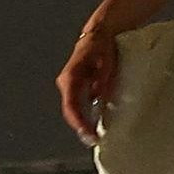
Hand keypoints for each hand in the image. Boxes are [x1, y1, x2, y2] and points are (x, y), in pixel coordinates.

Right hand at [56, 26, 118, 144]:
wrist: (101, 32)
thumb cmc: (103, 45)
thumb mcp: (107, 62)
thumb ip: (102, 81)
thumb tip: (99, 99)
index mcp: (71, 77)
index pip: (71, 105)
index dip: (79, 122)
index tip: (88, 134)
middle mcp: (66, 82)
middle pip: (71, 110)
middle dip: (81, 127)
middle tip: (94, 141)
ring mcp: (70, 84)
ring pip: (74, 109)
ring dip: (83, 122)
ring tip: (94, 136)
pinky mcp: (77, 86)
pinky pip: (79, 104)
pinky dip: (86, 115)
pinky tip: (95, 124)